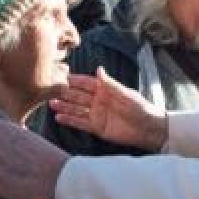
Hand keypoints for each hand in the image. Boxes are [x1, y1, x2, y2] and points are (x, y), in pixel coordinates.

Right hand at [50, 67, 168, 150]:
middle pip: (78, 96)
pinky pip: (80, 123)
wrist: (148, 129)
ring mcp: (97, 115)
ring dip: (64, 107)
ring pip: (77, 109)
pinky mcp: (97, 128)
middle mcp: (98, 101)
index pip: (87, 83)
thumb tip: (98, 69)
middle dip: (65, 94)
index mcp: (105, 90)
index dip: (75, 80)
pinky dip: (70, 120)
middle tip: (50, 91)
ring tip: (51, 104)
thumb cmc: (140, 108)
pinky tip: (59, 118)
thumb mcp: (126, 94)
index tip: (62, 77)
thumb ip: (110, 84)